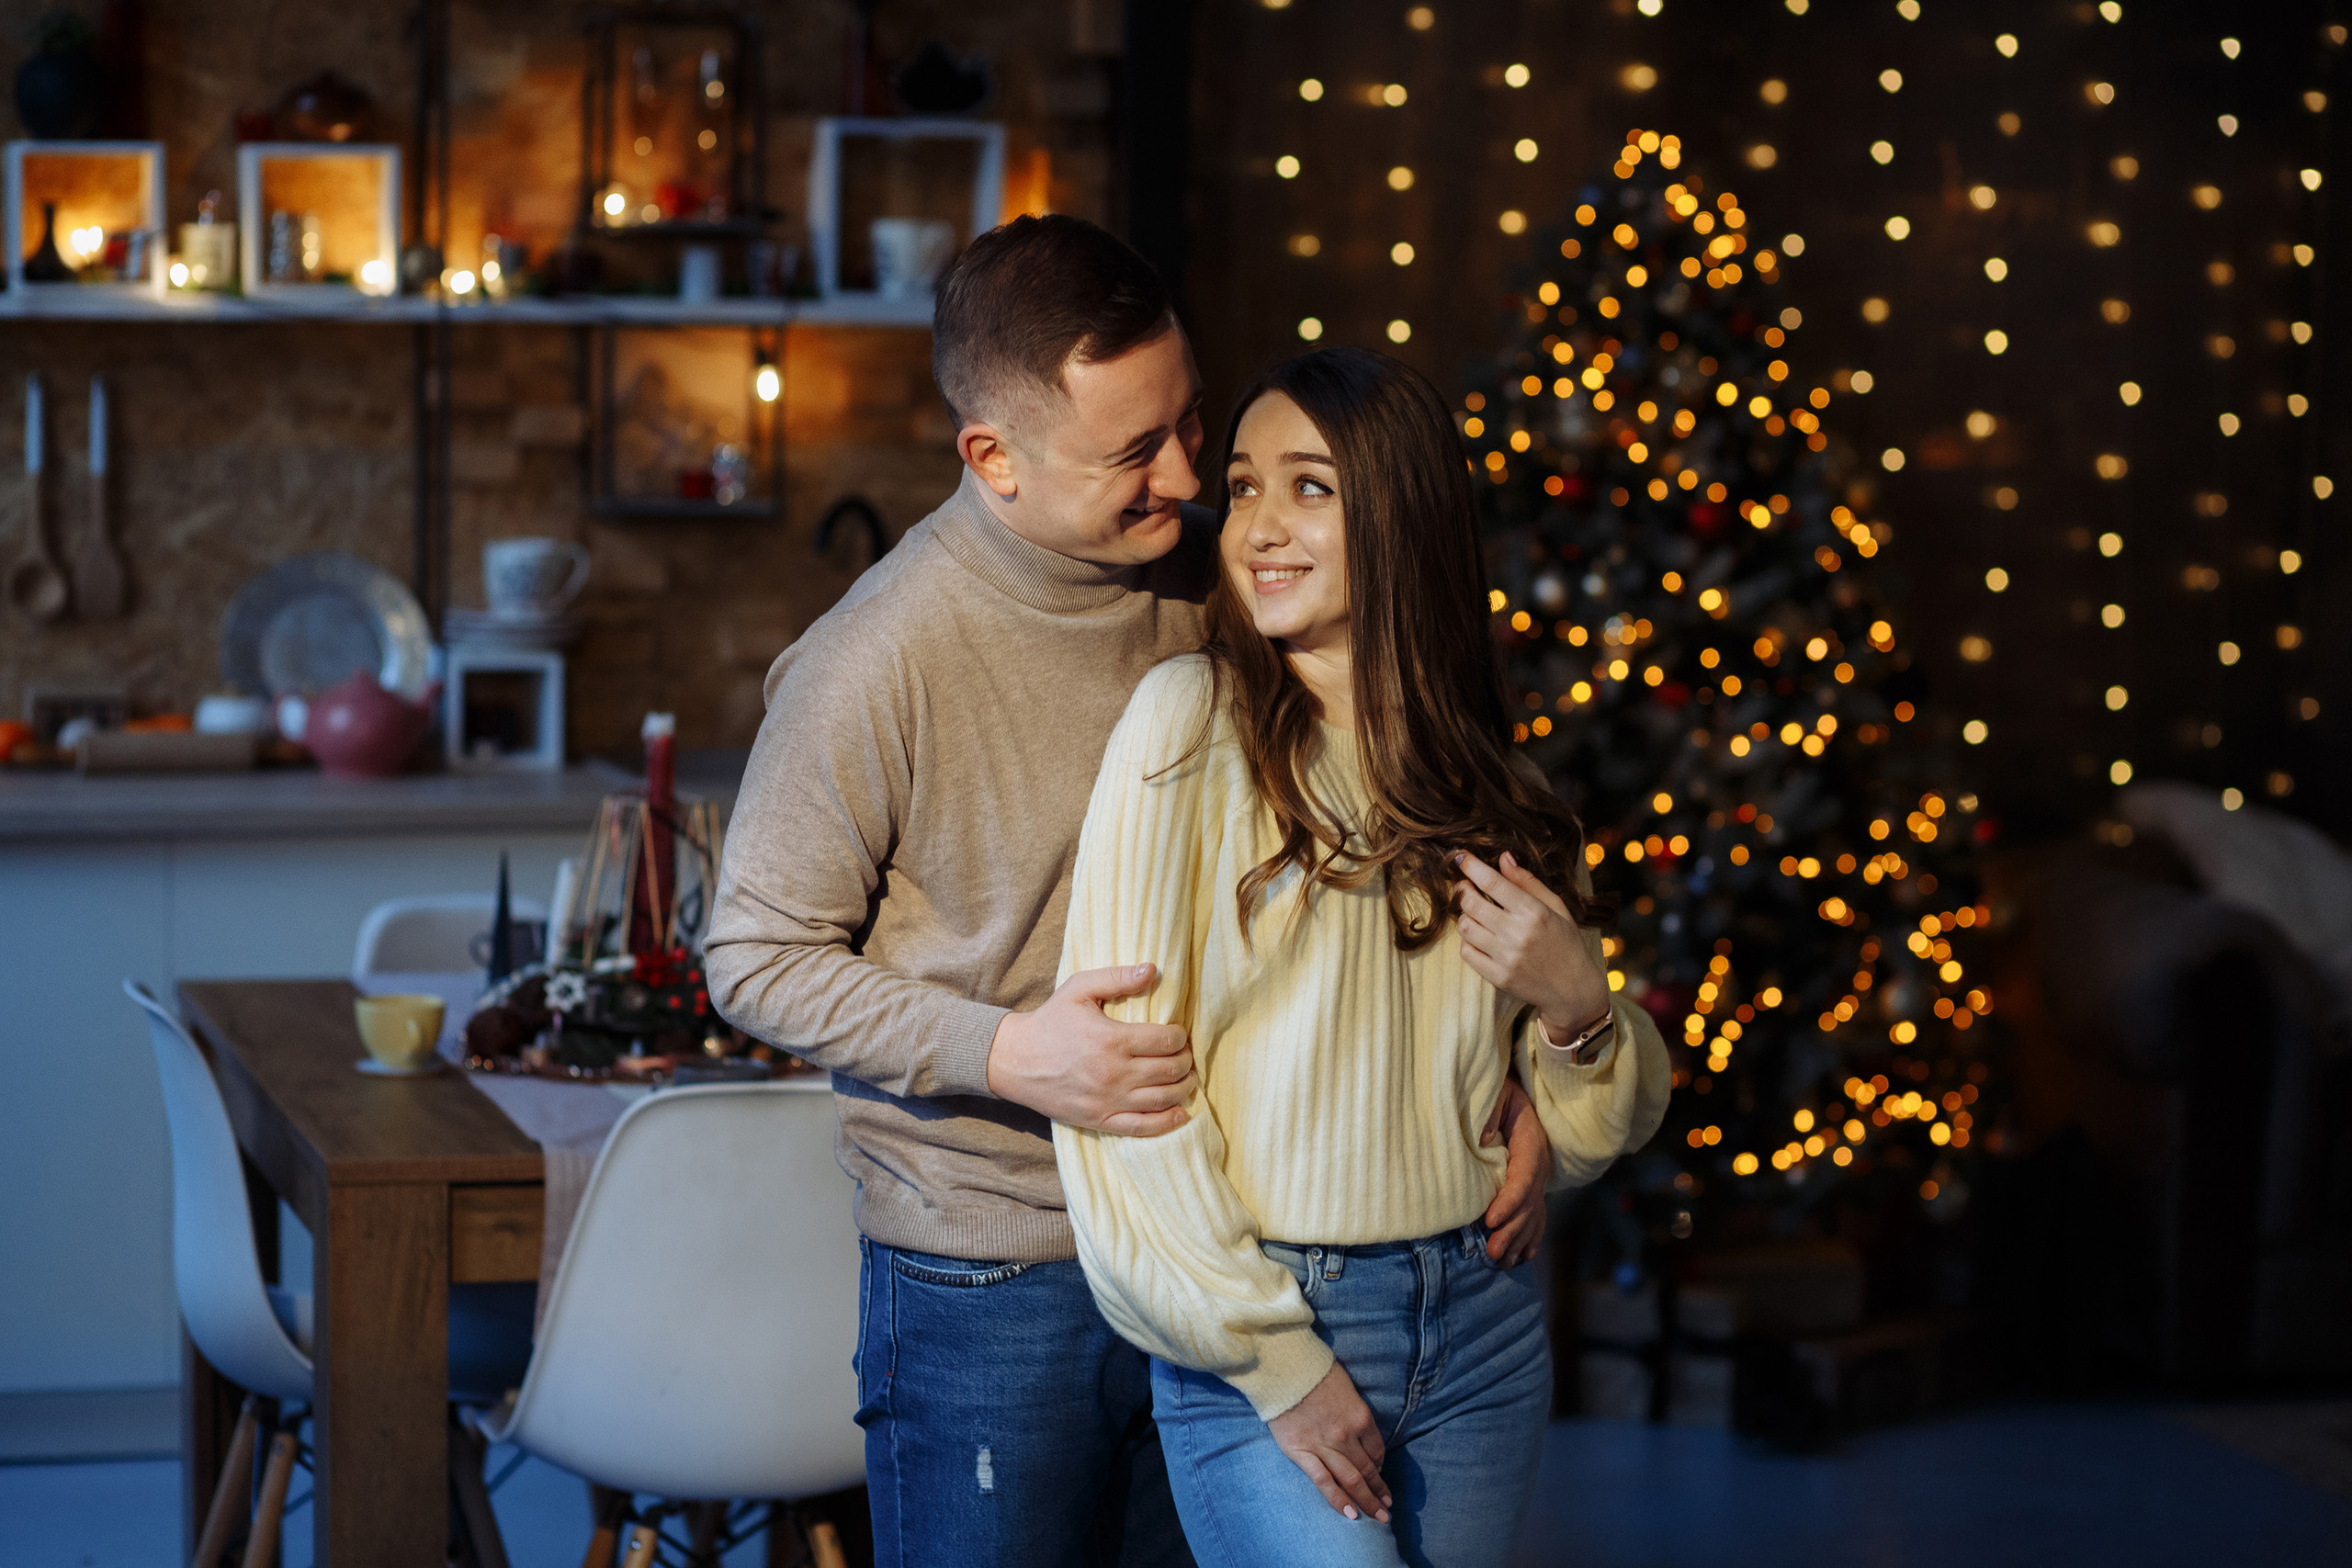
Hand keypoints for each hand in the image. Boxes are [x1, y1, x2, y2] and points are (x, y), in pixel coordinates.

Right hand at [986, 964, 1195, 1134]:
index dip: (1180, 1036)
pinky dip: (1167, 1122)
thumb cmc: (1050, 1021)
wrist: (1015, 1060)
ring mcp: (1107, 1101)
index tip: (1178, 1033)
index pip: (1165, 1041)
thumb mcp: (1078, 989)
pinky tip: (1181, 1114)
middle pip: (1170, 1070)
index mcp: (1111, 1040)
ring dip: (1183, 1089)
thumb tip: (1152, 969)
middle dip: (1185, 1061)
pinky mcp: (1099, 1121)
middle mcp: (1113, 1073)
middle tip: (1185, 1055)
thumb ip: (1116, 978)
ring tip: (1187, 1078)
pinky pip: (1142, 1127)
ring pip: (1162, 1099)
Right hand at [1267, 1363, 1390, 1522]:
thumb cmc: (1314, 1370)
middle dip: (1379, 1491)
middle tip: (1387, 1508)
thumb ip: (1353, 1409)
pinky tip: (1351, 1515)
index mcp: (1360, 1417)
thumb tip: (1357, 1426)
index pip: (1377, 1449)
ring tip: (1378, 1518)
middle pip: (1368, 1470)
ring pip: (1351, 1480)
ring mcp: (1324, 1446)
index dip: (1380, 1466)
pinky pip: (1324, 1481)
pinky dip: (1339, 1499)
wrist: (1281, 1368)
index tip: (1380, 1475)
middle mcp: (1346, 1435)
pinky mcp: (1301, 1452)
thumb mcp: (1345, 1385)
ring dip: (1367, 1501)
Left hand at [1454, 851, 1610, 1039]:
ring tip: (1474, 913)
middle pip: (1472, 903)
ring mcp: (1506, 958)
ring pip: (1465, 927)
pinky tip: (1478, 937)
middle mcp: (1518, 934)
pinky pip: (1466, 953)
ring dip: (1464, 916)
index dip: (1471, 866)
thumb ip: (1528, 882)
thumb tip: (1503, 857)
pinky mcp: (1498, 977)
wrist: (1573, 989)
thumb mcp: (1556, 907)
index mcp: (1534, 912)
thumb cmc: (1565, 943)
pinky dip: (1467, 941)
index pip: (1493, 882)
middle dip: (1462, 890)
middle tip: (1464, 887)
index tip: (1460, 857)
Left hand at [1479, 1076, 1548, 1265]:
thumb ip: (1488, 1112)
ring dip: (1519, 1239)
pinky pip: (1536, 1215)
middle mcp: (1538, 1162)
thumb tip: (1483, 1140)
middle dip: (1512, 1229)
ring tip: (1501, 1261)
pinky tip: (1522, 1257)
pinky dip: (1530, 1237)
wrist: (1509, 1086)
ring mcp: (1536, 1176)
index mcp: (1530, 1140)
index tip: (1490, 1219)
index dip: (1510, 1200)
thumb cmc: (1494, 1087)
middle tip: (1492, 1251)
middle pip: (1529, 1202)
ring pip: (1533, 1213)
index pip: (1524, 1175)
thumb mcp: (1493, 1092)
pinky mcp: (1530, 1184)